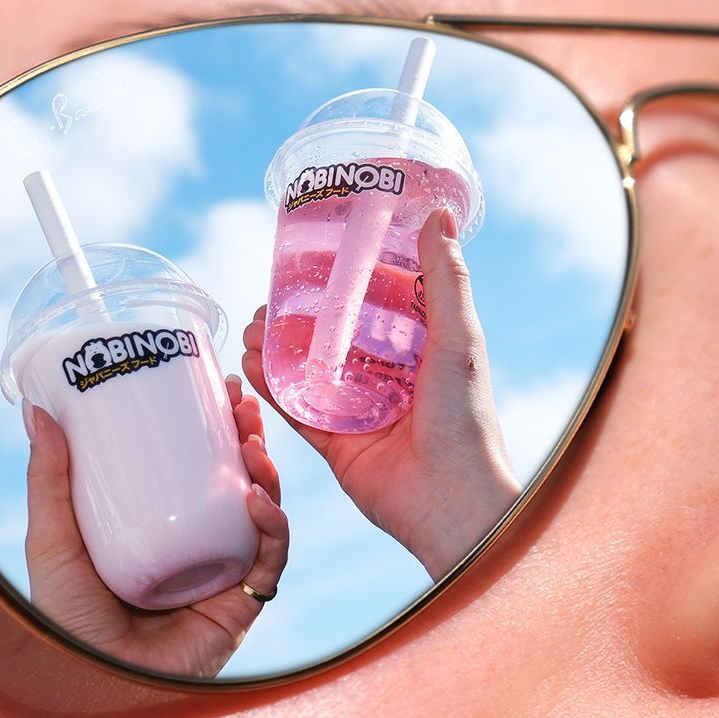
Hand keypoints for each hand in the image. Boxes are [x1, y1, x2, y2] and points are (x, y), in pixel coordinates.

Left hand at [21, 378, 287, 678]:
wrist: (89, 684)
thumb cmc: (63, 622)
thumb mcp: (52, 539)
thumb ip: (48, 478)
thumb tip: (37, 408)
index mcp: (159, 530)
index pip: (197, 470)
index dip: (213, 429)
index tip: (216, 389)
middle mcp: (196, 549)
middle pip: (237, 485)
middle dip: (248, 441)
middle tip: (242, 405)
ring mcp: (222, 576)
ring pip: (263, 516)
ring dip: (268, 474)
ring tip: (252, 444)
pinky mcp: (240, 607)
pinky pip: (269, 561)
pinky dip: (273, 528)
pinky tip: (257, 500)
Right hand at [242, 208, 519, 579]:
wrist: (452, 504)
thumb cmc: (467, 421)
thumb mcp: (459, 339)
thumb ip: (445, 279)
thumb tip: (438, 213)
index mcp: (423, 351)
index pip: (380, 303)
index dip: (349, 278)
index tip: (316, 253)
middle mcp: (389, 379)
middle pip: (335, 337)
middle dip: (299, 316)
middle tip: (269, 297)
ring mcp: (360, 412)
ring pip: (309, 372)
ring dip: (278, 349)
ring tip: (251, 327)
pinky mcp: (337, 446)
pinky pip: (298, 412)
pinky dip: (274, 390)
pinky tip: (253, 366)